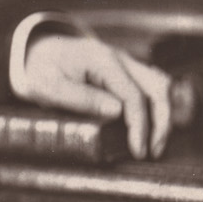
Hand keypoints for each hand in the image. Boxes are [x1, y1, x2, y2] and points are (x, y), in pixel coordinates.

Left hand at [17, 32, 172, 159]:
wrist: (39, 50)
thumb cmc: (42, 69)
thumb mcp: (49, 87)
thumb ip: (81, 98)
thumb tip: (116, 111)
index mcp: (103, 61)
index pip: (133, 95)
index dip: (139, 125)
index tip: (138, 149)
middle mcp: (121, 59)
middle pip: (157, 87)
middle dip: (161, 122)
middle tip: (152, 151)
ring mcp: (126, 64)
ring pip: (159, 85)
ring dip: (163, 114)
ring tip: (155, 144)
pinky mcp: (126, 72)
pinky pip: (151, 87)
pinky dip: (156, 107)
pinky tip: (151, 128)